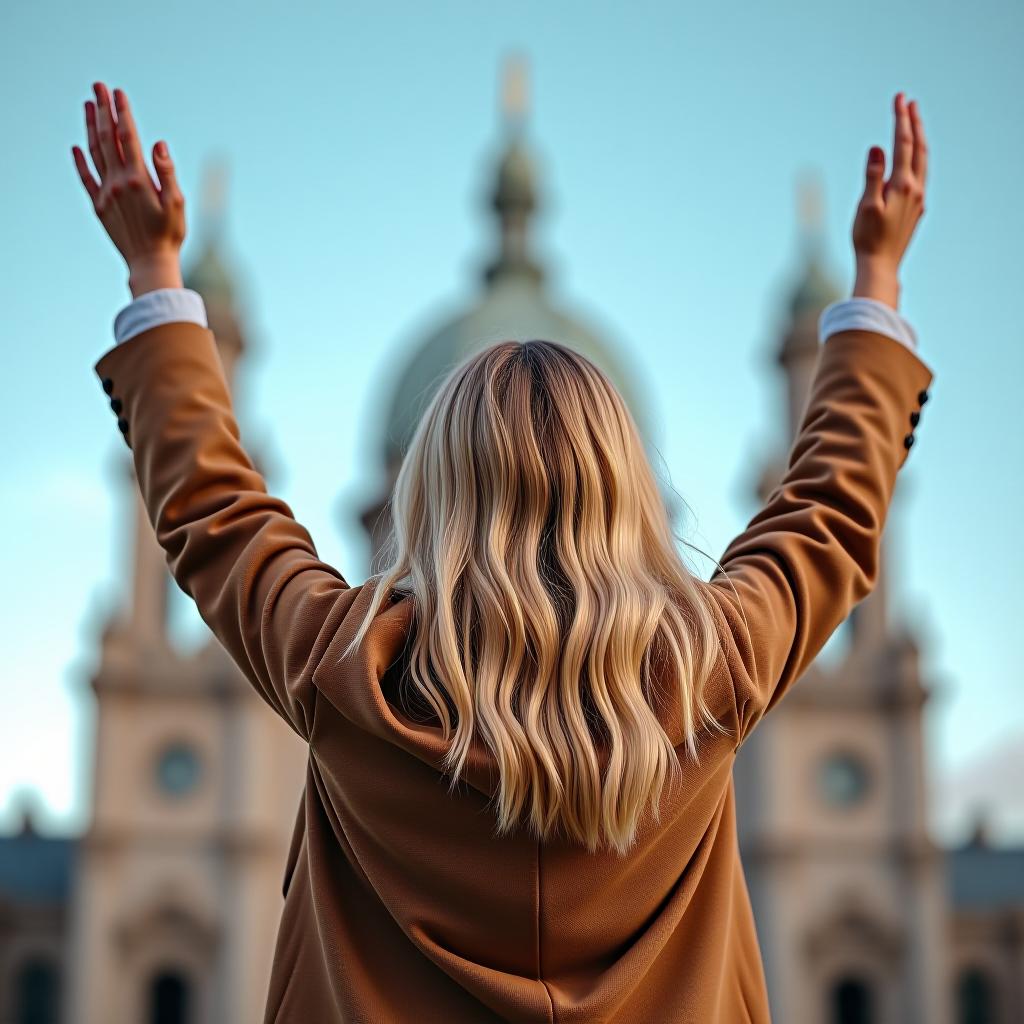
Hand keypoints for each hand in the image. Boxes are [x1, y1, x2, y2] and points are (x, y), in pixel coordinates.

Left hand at [72, 82, 185, 296]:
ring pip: (94, 153)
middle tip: (98, 87)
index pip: (128, 138)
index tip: (119, 94)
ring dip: (90, 127)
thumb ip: (167, 172)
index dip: (123, 113)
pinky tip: (76, 147)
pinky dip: (80, 161)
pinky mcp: (100, 206)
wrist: (150, 263)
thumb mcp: (177, 204)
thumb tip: (158, 144)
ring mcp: (106, 193)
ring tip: (88, 105)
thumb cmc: (169, 235)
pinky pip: (86, 178)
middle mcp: (117, 182)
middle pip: (107, 139)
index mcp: (138, 179)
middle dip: (103, 111)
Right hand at [850, 92, 928, 308]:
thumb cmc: (868, 239)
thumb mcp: (866, 206)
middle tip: (909, 102)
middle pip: (918, 148)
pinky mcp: (915, 209)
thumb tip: (878, 147)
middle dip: (913, 123)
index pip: (903, 144)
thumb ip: (873, 175)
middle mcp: (915, 189)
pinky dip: (917, 158)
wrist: (881, 266)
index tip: (899, 99)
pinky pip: (920, 175)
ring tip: (913, 124)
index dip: (901, 120)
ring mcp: (918, 199)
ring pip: (922, 161)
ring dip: (918, 140)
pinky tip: (913, 159)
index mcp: (902, 185)